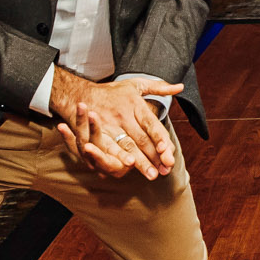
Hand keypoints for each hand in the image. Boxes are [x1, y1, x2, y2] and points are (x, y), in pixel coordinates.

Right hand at [50, 69, 180, 177]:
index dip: (160, 137)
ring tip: (151, 174)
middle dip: (154, 156)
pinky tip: (126, 169)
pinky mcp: (97, 134)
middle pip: (141, 139)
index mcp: (135, 105)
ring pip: (127, 147)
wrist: (78, 93)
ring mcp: (109, 126)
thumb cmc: (112, 91)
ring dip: (140, 162)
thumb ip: (159, 87)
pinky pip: (109, 149)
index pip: (151, 123)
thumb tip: (181, 87)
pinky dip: (118, 159)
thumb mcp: (135, 84)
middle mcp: (123, 116)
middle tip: (165, 170)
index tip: (168, 150)